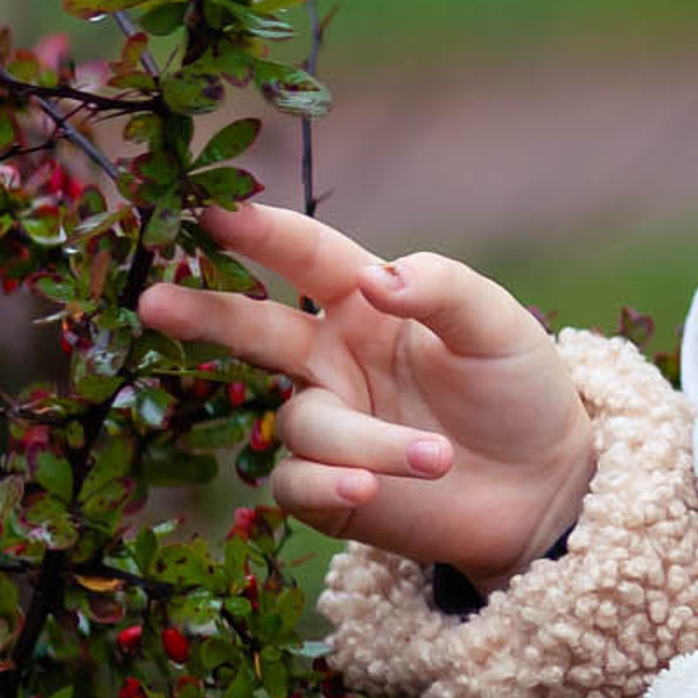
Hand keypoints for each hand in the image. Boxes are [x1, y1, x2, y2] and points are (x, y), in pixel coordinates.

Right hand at [136, 199, 594, 579]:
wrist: (546, 485)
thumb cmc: (520, 390)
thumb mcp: (498, 327)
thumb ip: (442, 289)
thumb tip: (374, 278)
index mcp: (369, 305)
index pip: (308, 257)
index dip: (263, 233)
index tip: (215, 210)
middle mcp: (335, 358)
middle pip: (254, 327)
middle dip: (203, 313)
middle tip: (151, 302)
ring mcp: (330, 422)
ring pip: (304, 423)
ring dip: (366, 441)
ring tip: (440, 457)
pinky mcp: (330, 488)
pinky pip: (295, 483)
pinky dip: (327, 483)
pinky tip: (367, 487)